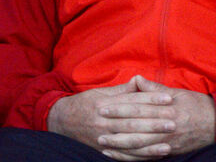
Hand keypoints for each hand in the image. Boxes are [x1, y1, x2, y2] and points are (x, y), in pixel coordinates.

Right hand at [48, 76, 210, 160]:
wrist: (61, 122)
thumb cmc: (83, 104)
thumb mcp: (99, 93)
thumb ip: (120, 90)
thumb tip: (139, 81)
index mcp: (103, 104)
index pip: (131, 101)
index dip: (150, 99)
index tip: (168, 98)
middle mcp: (103, 121)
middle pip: (133, 121)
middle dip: (154, 121)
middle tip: (173, 120)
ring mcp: (104, 137)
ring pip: (131, 140)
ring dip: (152, 141)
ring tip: (169, 139)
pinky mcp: (105, 149)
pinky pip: (127, 154)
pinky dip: (143, 155)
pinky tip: (157, 153)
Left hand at [102, 77, 215, 156]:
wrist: (215, 123)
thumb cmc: (193, 105)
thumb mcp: (174, 92)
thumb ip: (152, 88)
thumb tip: (136, 79)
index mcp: (163, 109)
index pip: (136, 108)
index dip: (117, 108)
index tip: (101, 107)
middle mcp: (165, 127)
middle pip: (134, 129)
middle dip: (114, 129)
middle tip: (96, 128)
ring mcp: (167, 141)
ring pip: (139, 145)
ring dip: (119, 145)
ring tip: (102, 143)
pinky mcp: (169, 151)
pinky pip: (147, 157)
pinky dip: (131, 157)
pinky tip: (117, 155)